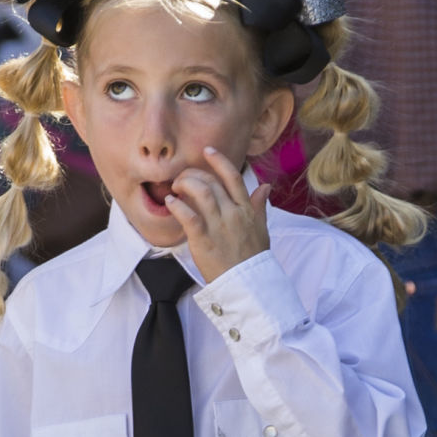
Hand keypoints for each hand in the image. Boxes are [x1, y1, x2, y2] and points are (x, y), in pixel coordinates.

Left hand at [165, 147, 270, 282]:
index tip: (207, 151)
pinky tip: (170, 202)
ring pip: (201, 192)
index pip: (233, 177)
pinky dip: (177, 205)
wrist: (248, 284)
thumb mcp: (262, 229)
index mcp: (246, 209)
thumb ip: (259, 206)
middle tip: (183, 177)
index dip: (219, 160)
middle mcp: (233, 213)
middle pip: (212, 182)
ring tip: (176, 187)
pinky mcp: (204, 239)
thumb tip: (265, 187)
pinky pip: (188, 216)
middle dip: (194, 174)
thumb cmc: (253, 258)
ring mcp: (218, 226)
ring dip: (185, 184)